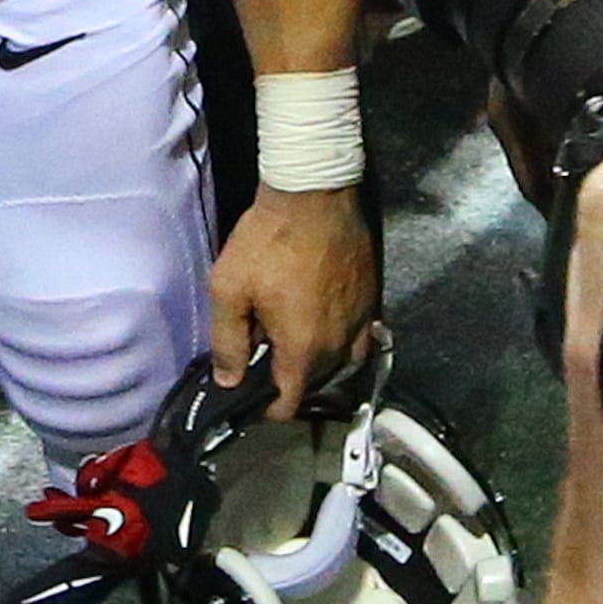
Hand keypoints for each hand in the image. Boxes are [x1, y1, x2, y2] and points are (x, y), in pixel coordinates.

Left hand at [207, 179, 374, 419]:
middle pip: (317, 384)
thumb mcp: (230, 288)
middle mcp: (341, 345)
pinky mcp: (374, 299)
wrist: (314, 194)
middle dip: (292, 383)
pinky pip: (361, 338)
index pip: (291, 402)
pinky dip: (343, 343)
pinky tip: (323, 326)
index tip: (254, 400)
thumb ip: (228, 341)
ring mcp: (363, 322)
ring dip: (319, 365)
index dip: (269, 409)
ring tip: (294, 347)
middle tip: (267, 363)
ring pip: (343, 364)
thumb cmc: (267, 241)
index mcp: (305, 350)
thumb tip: (229, 381)